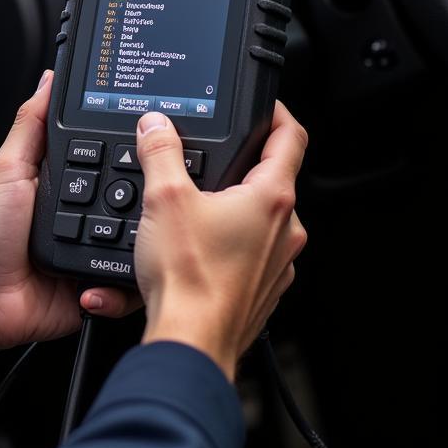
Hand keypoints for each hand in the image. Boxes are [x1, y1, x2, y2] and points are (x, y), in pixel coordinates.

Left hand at [0, 71, 138, 380]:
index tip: (152, 141)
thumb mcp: (8, 167)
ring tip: (135, 241)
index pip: (110, 159)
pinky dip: (122, 285)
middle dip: (147, 201)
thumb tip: (48, 80)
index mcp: (69, 184)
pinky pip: (128, 285)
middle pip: (135, 200)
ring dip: (141, 244)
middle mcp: (87, 216)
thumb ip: (31, 123)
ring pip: (141, 243)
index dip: (131, 151)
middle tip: (148, 197)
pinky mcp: (99, 284)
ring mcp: (96, 251)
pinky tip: (102, 278)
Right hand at [134, 102, 308, 381]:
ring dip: (232, 208)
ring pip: (260, 220)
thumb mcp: (164, 198)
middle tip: (208, 160)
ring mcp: (278, 263)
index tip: (265, 104)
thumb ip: (161, 152)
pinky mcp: (263, 290)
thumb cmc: (189, 278)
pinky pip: (251, 254)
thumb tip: (156, 125)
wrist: (191, 343)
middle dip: (240, 166)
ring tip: (192, 209)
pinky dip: (227, 245)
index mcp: (271, 198)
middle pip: (272, 179)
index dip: (277, 112)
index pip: (290, 137)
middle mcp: (286, 230)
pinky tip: (194, 249)